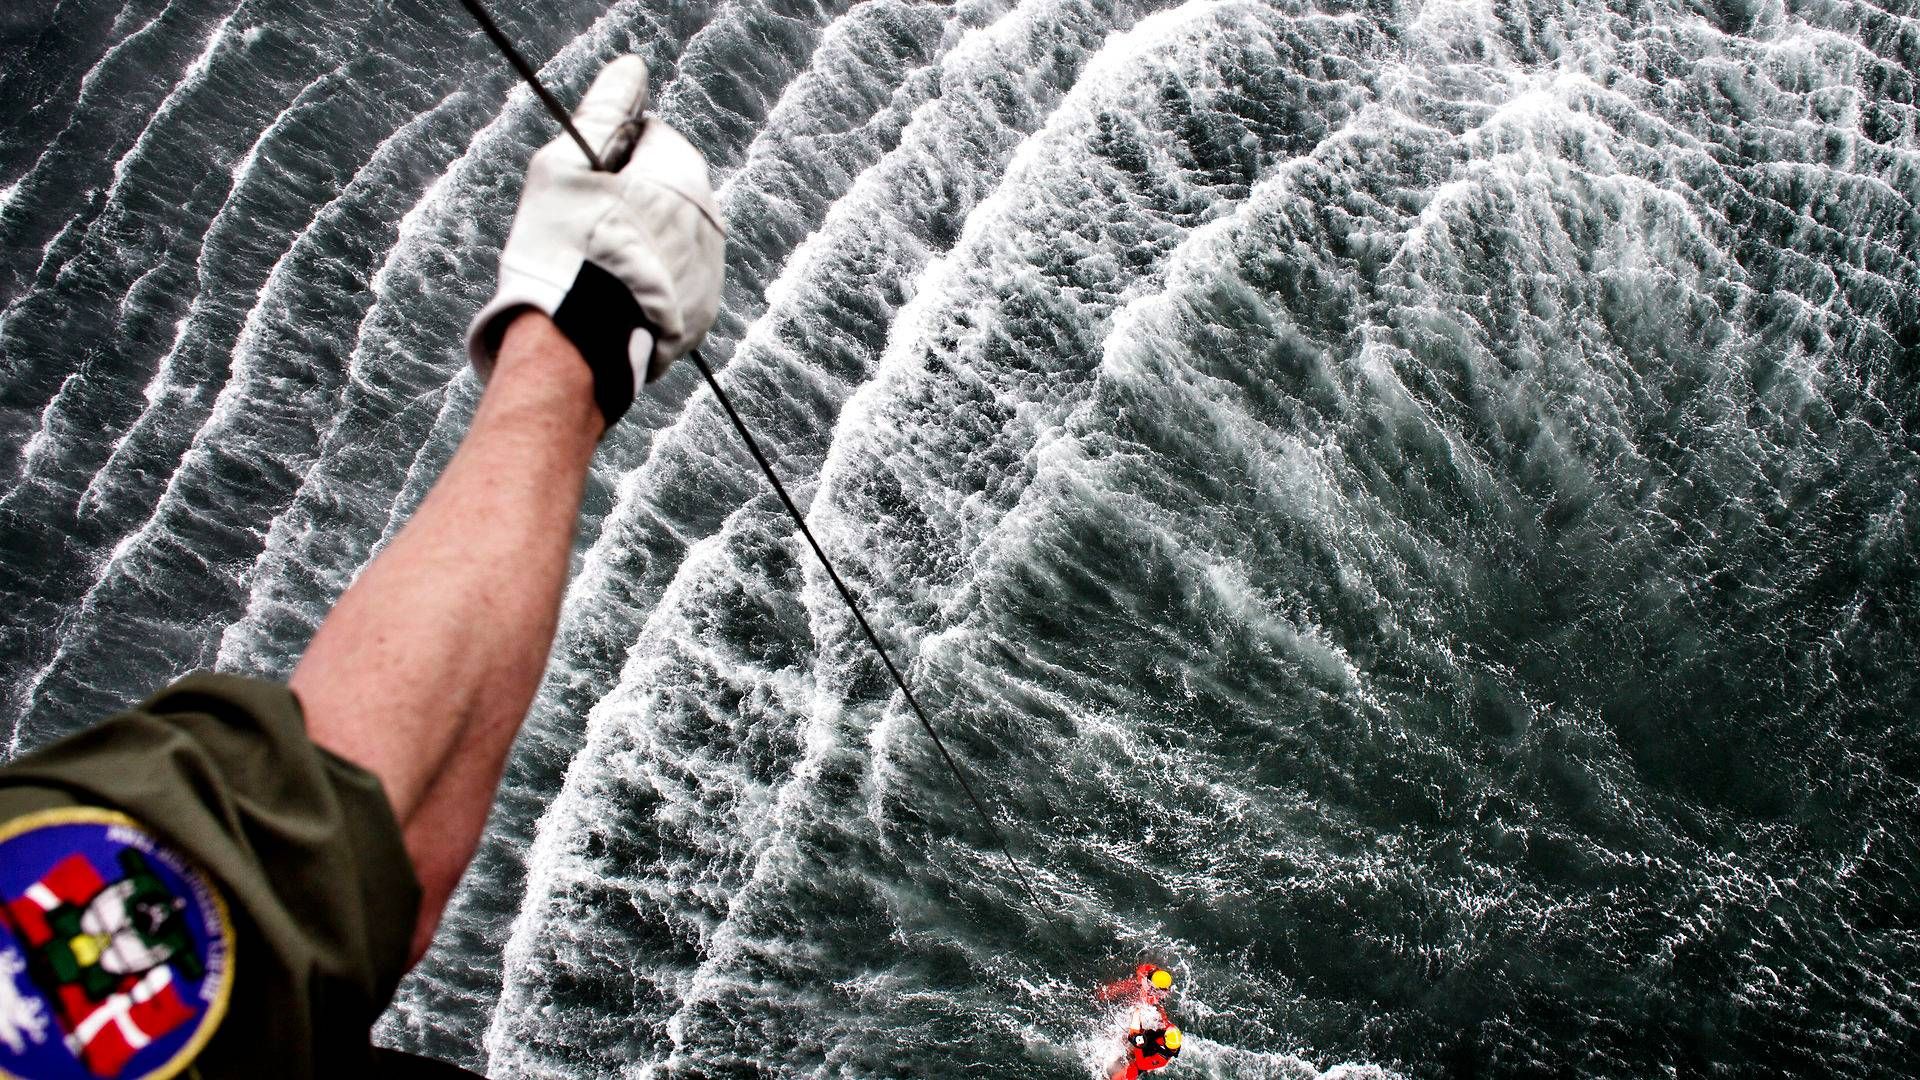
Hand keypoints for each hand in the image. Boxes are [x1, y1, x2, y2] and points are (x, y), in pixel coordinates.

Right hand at [467, 55, 724, 423]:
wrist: (577, 346)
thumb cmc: (564, 248)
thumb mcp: (567, 165)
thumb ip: (603, 110)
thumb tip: (631, 70)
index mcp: (682, 177)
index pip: (652, 137)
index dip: (611, 155)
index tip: (585, 186)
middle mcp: (709, 223)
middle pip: (665, 188)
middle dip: (629, 199)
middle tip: (585, 229)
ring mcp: (710, 273)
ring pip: (671, 236)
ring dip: (640, 241)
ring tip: (598, 267)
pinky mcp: (702, 316)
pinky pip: (675, 282)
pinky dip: (649, 282)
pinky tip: (614, 296)